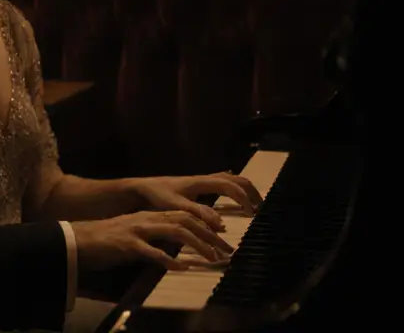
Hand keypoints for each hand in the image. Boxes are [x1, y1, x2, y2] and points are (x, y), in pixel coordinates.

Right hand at [71, 210, 234, 271]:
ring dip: (197, 245)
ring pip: (175, 232)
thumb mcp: (136, 234)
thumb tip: (176, 245)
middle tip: (226, 250)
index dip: (206, 224)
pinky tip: (181, 267)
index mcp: (150, 216)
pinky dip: (169, 259)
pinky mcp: (128, 245)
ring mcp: (138, 231)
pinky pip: (152, 252)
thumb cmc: (107, 240)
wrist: (79, 240)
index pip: (185, 215)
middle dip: (209, 235)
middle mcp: (147, 219)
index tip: (222, 236)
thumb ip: (155, 235)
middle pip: (185, 221)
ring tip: (212, 258)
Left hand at [129, 173, 263, 227]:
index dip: (244, 198)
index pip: (230, 186)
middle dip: (250, 191)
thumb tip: (221, 224)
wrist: (142, 188)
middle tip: (261, 207)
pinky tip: (235, 193)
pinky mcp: (197, 184)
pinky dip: (233, 186)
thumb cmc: (157, 198)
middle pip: (235, 179)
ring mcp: (201, 180)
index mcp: (201, 182)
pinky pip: (221, 181)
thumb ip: (199, 214)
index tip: (252, 213)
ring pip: (230, 179)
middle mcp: (204, 178)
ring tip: (253, 203)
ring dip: (244, 189)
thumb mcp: (177, 207)